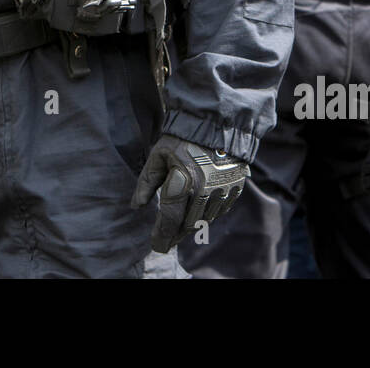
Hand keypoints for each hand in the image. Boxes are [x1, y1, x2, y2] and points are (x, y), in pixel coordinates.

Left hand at [131, 134, 248, 252]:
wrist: (219, 123)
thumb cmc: (183, 138)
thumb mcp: (159, 155)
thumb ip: (147, 181)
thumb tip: (136, 206)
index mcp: (183, 181)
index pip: (170, 218)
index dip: (161, 236)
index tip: (156, 246)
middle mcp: (204, 191)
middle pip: (187, 225)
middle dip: (175, 234)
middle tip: (165, 239)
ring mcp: (222, 192)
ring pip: (204, 221)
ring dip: (190, 226)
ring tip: (179, 226)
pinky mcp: (234, 190)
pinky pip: (218, 212)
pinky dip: (206, 215)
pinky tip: (197, 211)